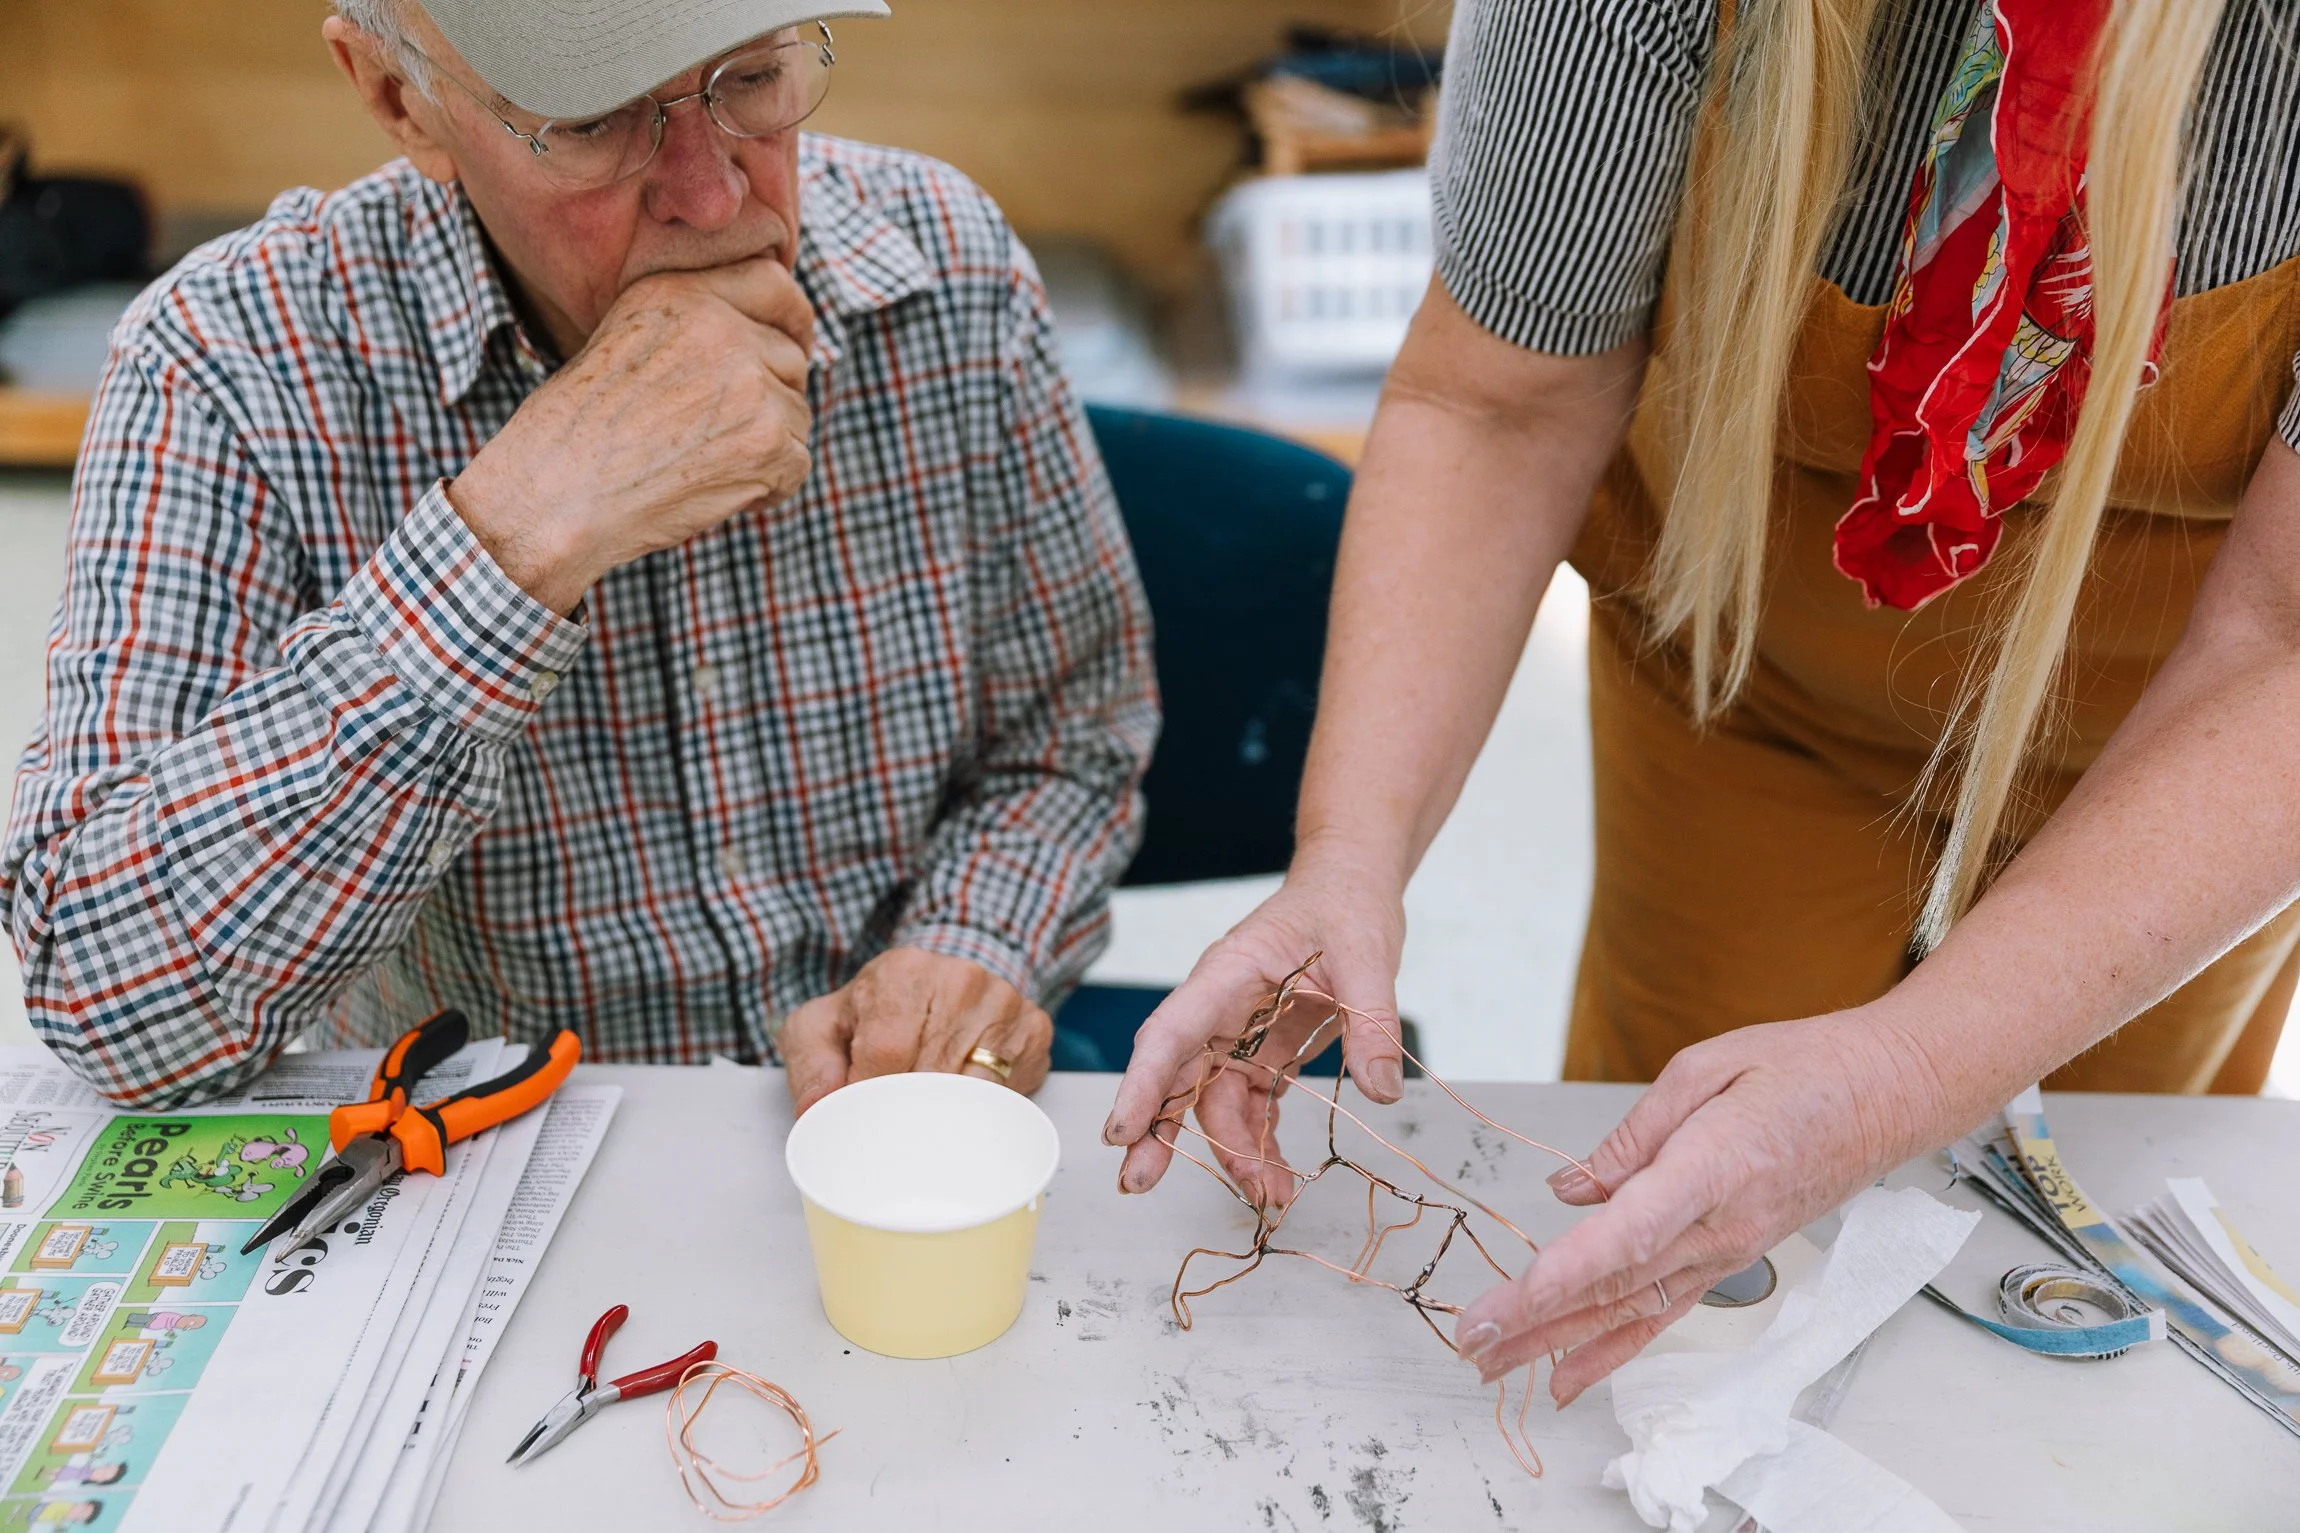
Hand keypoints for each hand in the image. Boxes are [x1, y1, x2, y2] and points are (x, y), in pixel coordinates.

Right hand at [447, 256, 816, 613]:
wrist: (555, 494)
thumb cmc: (580, 430)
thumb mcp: (626, 338)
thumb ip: (696, 322)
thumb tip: (773, 337)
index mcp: (683, 292)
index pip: (777, 284)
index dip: (791, 321)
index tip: (792, 345)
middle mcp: (720, 326)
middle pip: (792, 357)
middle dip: (772, 398)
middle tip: (719, 432)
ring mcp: (748, 383)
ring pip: (798, 414)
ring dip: (766, 446)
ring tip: (699, 462)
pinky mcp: (765, 440)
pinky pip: (796, 465)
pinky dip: (767, 488)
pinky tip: (710, 490)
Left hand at [780, 948, 1052, 1113]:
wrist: (937, 985)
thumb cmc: (876, 1014)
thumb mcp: (823, 1028)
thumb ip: (811, 1065)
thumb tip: (818, 1109)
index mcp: (903, 970)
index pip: (887, 1052)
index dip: (870, 1095)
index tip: (861, 1114)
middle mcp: (960, 978)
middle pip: (932, 1074)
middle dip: (905, 1109)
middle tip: (889, 1123)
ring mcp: (1005, 1002)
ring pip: (975, 1088)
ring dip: (945, 1112)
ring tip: (924, 1111)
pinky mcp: (1034, 1029)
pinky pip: (1010, 1091)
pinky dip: (982, 1109)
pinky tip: (961, 1101)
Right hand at [1101, 847, 1408, 1206]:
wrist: (1350, 887)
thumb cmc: (1345, 903)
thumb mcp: (1367, 953)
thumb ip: (1372, 1021)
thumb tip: (1381, 1090)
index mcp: (1226, 975)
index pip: (1171, 1032)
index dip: (1143, 1084)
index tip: (1121, 1132)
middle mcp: (1220, 1010)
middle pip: (1177, 1076)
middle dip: (1157, 1133)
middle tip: (1139, 1184)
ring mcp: (1239, 1034)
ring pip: (1215, 1103)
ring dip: (1234, 1153)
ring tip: (1271, 1199)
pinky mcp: (1265, 1052)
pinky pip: (1251, 1106)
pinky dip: (1260, 1143)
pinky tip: (1277, 1179)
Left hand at [1451, 1011, 1951, 1404]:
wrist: (1886, 1096)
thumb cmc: (1801, 1069)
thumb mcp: (1706, 1069)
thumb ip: (1632, 1137)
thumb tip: (1570, 1190)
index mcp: (1713, 1167)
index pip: (1632, 1231)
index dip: (1573, 1268)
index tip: (1520, 1294)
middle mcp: (1720, 1226)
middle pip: (1618, 1283)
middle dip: (1538, 1318)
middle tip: (1472, 1341)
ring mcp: (1728, 1252)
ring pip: (1632, 1309)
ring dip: (1559, 1341)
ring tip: (1495, 1364)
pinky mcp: (1730, 1260)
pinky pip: (1663, 1313)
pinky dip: (1612, 1348)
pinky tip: (1569, 1374)